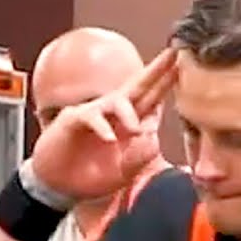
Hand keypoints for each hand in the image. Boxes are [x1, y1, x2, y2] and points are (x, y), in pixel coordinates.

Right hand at [29, 48, 175, 200]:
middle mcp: (113, 115)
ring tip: (135, 130)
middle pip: (138, 88)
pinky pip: (90, 117)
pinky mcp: (73, 121)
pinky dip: (101, 127)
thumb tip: (152, 136)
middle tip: (173, 54)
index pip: (152, 102)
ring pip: (115, 101)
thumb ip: (139, 158)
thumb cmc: (90, 176)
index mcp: (129, 125)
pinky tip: (109, 139)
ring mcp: (93, 114)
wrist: (57, 186)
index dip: (166, 86)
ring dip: (128, 112)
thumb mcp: (122, 173)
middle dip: (156, 71)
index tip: (183, 68)